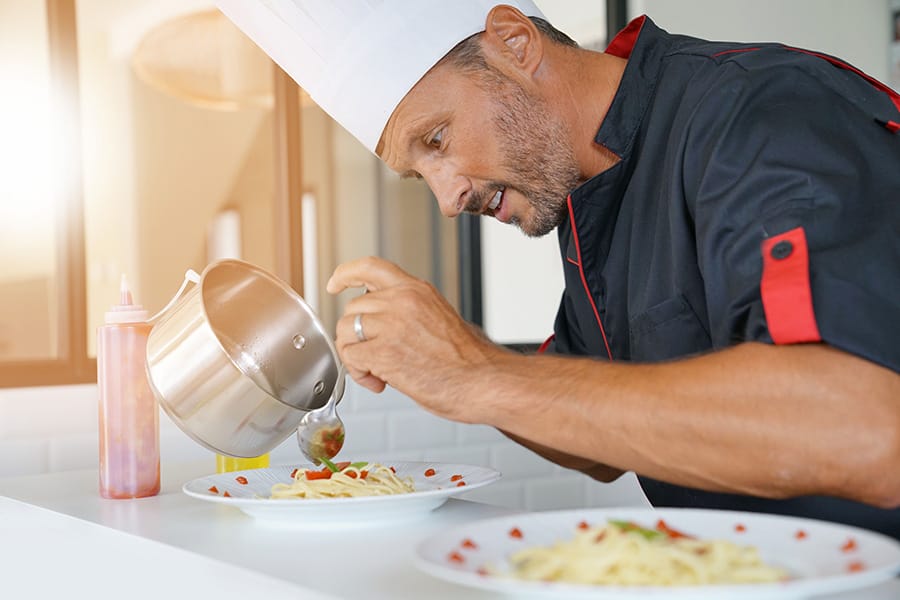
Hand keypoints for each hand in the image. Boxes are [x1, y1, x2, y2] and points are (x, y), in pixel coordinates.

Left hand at [326, 256, 500, 420]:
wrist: (484, 381)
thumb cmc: (469, 361)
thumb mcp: (439, 318)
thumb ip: (410, 313)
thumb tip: (384, 326)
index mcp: (417, 291)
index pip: (371, 267)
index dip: (346, 274)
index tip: (335, 284)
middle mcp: (402, 301)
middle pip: (353, 309)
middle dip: (356, 336)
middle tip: (376, 358)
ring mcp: (392, 325)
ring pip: (346, 331)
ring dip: (355, 355)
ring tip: (379, 372)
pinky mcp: (384, 351)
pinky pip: (351, 357)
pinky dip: (360, 373)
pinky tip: (381, 382)